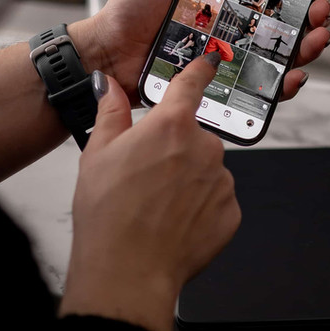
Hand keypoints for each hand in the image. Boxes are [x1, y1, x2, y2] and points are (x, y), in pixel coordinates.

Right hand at [60, 51, 239, 330]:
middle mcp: (205, 146)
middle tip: (147, 179)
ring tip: (157, 208)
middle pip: (194, 137)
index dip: (202, 69)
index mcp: (171, 125)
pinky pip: (217, 201)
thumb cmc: (108, 215)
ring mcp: (222, 180)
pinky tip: (174, 224)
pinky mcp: (232, 212)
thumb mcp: (97, 153)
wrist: (128, 271)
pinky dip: (200, 209)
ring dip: (189, 182)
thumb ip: (110, 112)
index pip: (192, 84)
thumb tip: (109, 84)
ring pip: (207, 171)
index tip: (212, 60)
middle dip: (175, 152)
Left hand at [76, 0, 329, 104]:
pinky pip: (264, 84)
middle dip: (317, 8)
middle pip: (291, 14)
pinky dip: (286, 82)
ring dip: (310, 42)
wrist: (107, 54)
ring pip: (286, 48)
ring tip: (315, 35)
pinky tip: (294, 74)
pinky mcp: (225, 81)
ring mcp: (232, 50)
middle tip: (322, 4)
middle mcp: (235, 19)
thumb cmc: (129, 6)